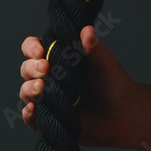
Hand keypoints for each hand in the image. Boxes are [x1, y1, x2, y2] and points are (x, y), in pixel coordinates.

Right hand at [19, 25, 139, 147]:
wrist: (124, 115)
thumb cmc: (114, 84)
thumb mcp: (105, 63)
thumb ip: (94, 47)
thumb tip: (87, 29)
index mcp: (60, 59)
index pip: (36, 48)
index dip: (32, 48)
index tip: (41, 51)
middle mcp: (51, 77)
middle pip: (27, 69)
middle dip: (31, 67)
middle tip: (45, 69)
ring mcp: (49, 99)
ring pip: (26, 91)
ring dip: (28, 89)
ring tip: (41, 88)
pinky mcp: (50, 120)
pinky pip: (31, 118)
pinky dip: (28, 114)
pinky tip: (33, 109)